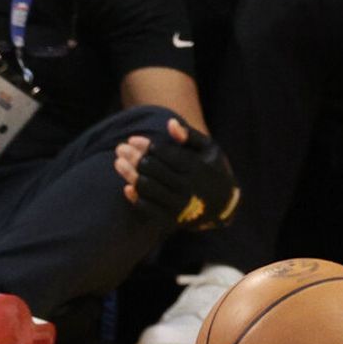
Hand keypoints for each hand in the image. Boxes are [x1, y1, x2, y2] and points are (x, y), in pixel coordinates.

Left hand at [115, 116, 240, 228]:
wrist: (225, 206)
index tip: (132, 139)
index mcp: (196, 166)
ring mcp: (178, 205)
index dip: (145, 145)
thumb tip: (169, 123)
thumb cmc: (214, 170)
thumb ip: (190, 136)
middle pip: (152, 169)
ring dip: (129, 174)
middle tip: (120, 148)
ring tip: (118, 163)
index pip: (164, 153)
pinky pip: (148, 208)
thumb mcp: (209, 149)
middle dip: (133, 157)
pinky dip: (135, 197)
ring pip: (146, 187)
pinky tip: (127, 186)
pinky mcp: (171, 220)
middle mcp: (187, 186)